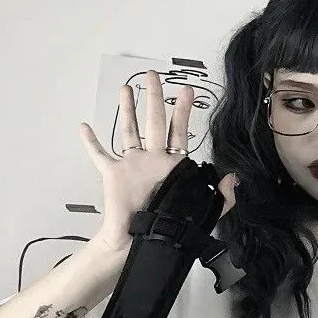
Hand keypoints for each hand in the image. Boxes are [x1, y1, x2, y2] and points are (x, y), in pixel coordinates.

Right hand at [79, 70, 237, 251]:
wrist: (143, 241)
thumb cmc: (170, 227)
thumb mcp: (203, 213)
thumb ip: (221, 197)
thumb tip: (233, 179)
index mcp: (172, 165)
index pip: (178, 132)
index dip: (183, 112)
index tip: (187, 91)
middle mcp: (152, 160)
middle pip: (153, 122)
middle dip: (155, 98)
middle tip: (154, 75)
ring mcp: (132, 165)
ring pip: (129, 131)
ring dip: (127, 110)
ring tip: (126, 89)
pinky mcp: (114, 174)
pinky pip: (99, 155)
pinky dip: (91, 142)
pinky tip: (85, 127)